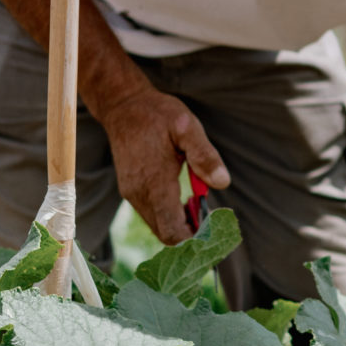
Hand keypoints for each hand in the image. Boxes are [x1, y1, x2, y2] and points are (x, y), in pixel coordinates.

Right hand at [98, 87, 229, 244]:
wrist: (123, 107)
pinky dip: (169, 216)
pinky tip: (184, 200)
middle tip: (211, 217)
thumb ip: (204, 156)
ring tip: (199, 205)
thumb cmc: (158, 115)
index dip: (195, 238)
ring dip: (180, 224)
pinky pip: (152, 215)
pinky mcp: (130, 191)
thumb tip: (222, 183)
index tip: (214, 227)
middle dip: (191, 233)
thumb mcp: (187, 127)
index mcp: (155, 183)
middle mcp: (139, 194)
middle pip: (166, 234)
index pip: (173, 231)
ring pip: (158, 227)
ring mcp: (132, 194)